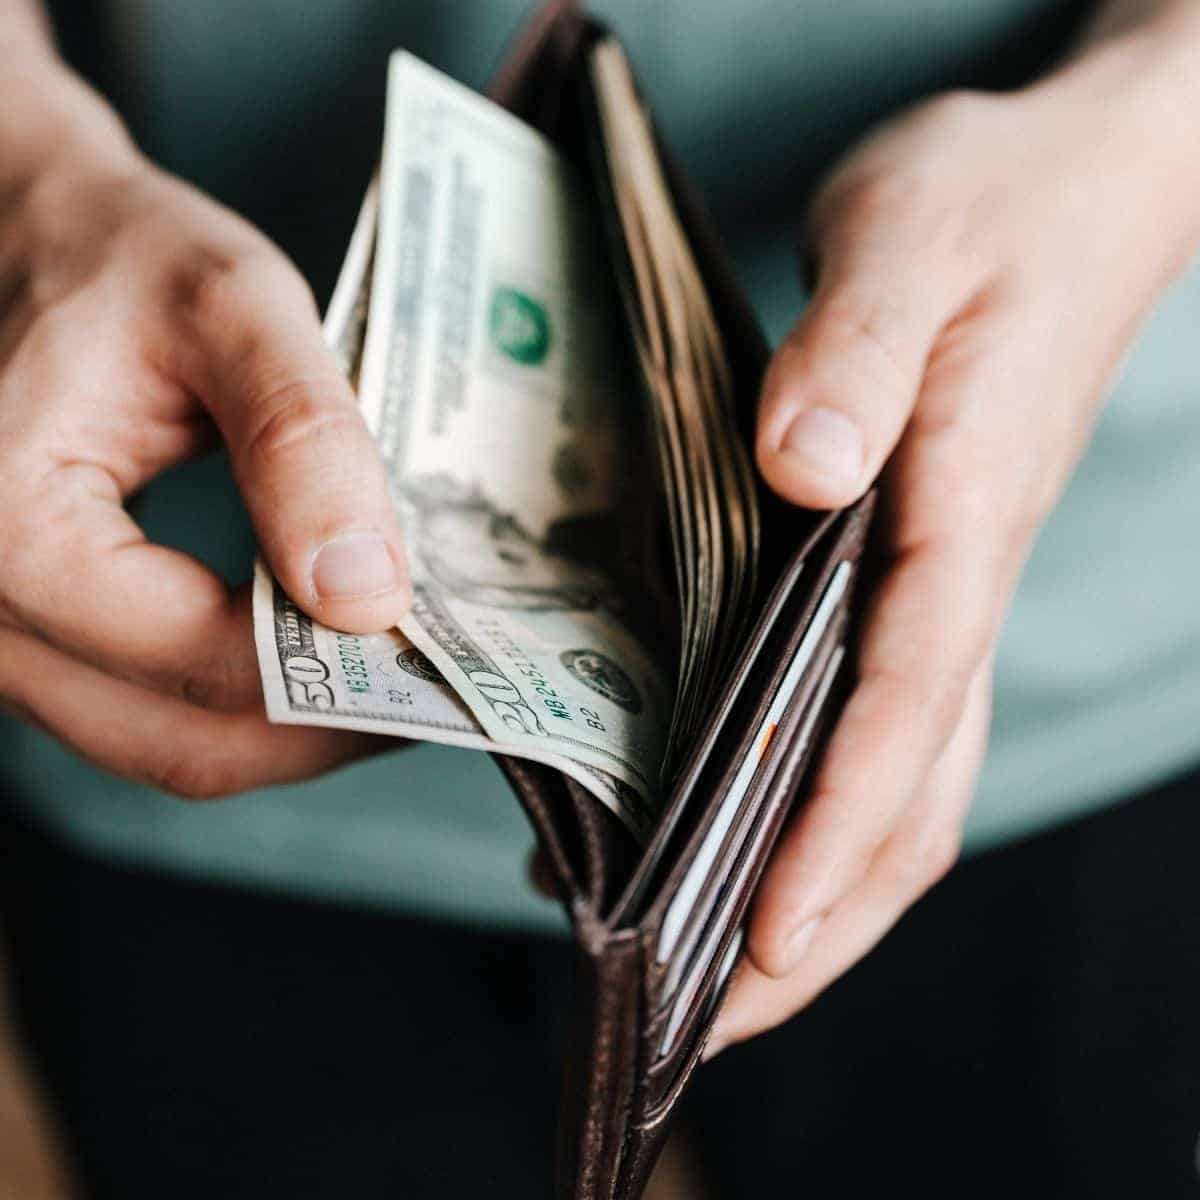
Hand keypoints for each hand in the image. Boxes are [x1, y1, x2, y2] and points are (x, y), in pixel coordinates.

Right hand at [0, 65, 408, 795]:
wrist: (21, 236)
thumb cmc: (118, 255)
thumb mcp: (229, 308)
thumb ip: (302, 443)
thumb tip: (367, 597)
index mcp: (9, 529)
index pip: (204, 660)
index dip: (334, 679)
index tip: (435, 656)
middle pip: (183, 741)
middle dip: (322, 730)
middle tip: (431, 690)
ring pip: (163, 744)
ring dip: (287, 731)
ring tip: (385, 679)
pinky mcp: (29, 636)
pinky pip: (142, 712)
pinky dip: (237, 706)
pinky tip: (312, 660)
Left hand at [709, 24, 1199, 1053]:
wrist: (1064, 184)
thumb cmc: (991, 204)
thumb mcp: (909, 243)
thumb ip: (856, 355)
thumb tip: (807, 469)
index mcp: (966, 518)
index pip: (906, 710)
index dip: (835, 832)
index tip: (757, 939)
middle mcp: (964, 579)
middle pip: (912, 794)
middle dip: (823, 920)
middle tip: (710, 1018)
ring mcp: (948, 587)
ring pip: (904, 778)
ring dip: (823, 887)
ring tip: (713, 970)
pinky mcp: (919, 571)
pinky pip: (883, 719)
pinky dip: (822, 801)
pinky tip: (745, 825)